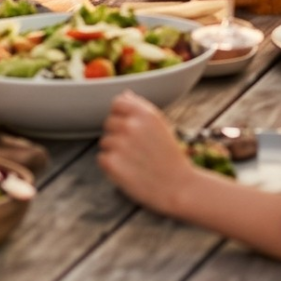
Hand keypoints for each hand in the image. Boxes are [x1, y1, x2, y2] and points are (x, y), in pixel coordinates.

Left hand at [98, 93, 201, 216]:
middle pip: (108, 123)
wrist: (178, 186)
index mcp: (145, 114)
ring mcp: (120, 144)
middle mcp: (131, 125)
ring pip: (105, 142)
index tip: (131, 129)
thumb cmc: (170, 157)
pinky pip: (102, 159)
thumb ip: (141, 109)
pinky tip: (129, 170)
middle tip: (137, 150)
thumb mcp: (161, 126)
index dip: (122, 116)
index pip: (118, 103)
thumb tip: (125, 94)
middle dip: (118, 135)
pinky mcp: (111, 163)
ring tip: (135, 161)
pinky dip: (112, 166)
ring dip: (115, 151)